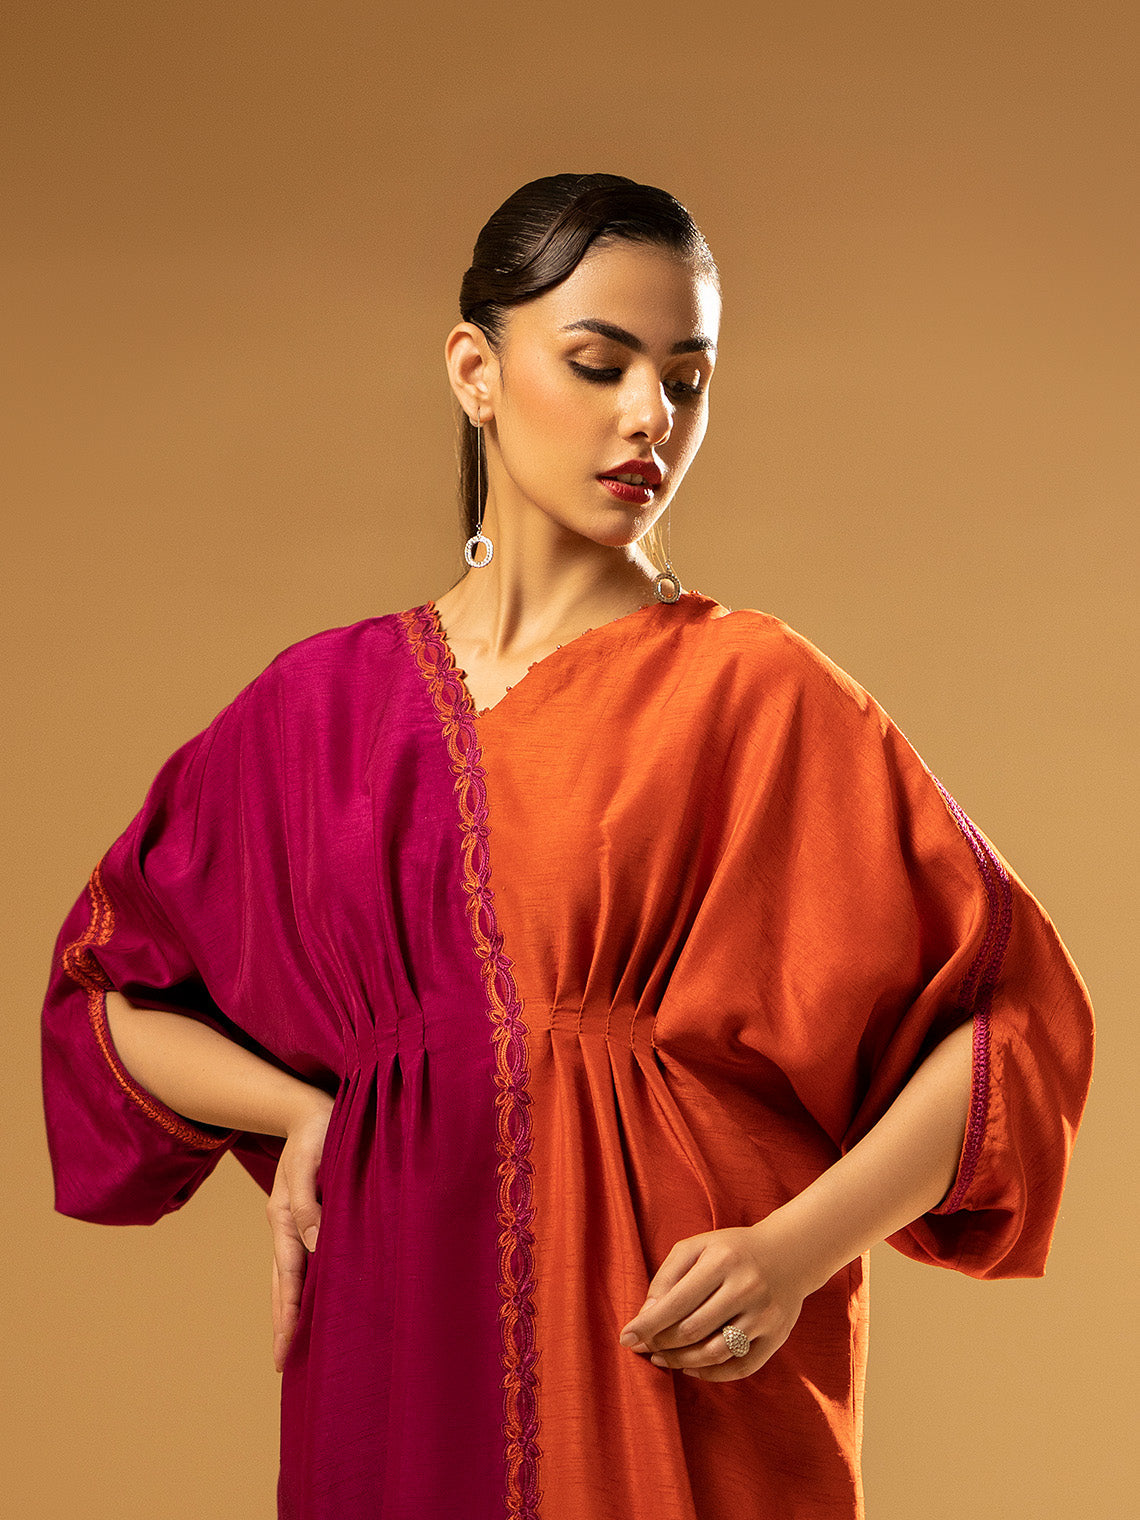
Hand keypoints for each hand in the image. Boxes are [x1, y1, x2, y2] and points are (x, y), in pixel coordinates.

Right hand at [267, 1094, 333, 1372]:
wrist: (310, 1107)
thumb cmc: (318, 1130)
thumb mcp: (312, 1162)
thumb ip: (310, 1204)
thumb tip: (315, 1247)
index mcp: (284, 1214)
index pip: (287, 1275)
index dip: (288, 1314)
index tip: (284, 1352)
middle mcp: (285, 1223)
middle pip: (281, 1282)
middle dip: (282, 1322)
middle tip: (282, 1364)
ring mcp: (294, 1219)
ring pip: (289, 1272)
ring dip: (290, 1306)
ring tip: (293, 1342)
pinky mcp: (307, 1212)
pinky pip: (302, 1255)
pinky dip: (304, 1281)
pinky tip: (313, 1296)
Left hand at [617, 1220, 811, 1381]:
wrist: (789, 1253)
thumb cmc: (731, 1250)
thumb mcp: (696, 1248)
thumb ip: (667, 1277)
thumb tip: (646, 1316)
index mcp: (722, 1261)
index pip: (676, 1303)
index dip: (647, 1325)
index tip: (626, 1338)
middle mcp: (746, 1288)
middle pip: (692, 1331)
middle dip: (661, 1344)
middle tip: (644, 1348)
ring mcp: (764, 1315)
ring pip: (714, 1353)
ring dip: (681, 1362)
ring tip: (662, 1359)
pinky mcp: (777, 1337)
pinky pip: (739, 1367)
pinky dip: (711, 1374)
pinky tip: (691, 1367)